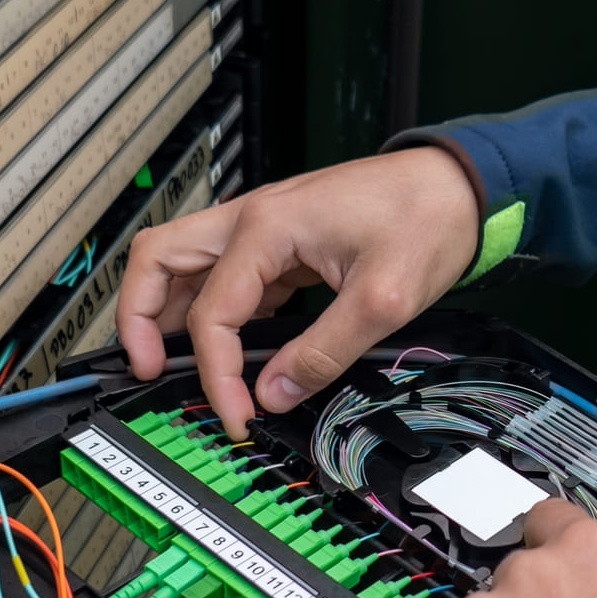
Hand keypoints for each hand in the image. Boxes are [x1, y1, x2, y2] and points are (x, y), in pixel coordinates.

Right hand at [116, 147, 480, 432]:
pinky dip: (214, 306)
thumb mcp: (382, 300)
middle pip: (157, 259)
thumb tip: (275, 393)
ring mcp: (263, 224)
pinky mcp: (282, 238)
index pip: (211, 312)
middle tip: (144, 368)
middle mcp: (252, 218)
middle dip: (137, 316)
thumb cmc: (426, 218)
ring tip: (172, 360)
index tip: (235, 412)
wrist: (458, 185)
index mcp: (267, 228)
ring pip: (183, 261)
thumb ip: (323, 352)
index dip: (216, 373)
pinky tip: (234, 342)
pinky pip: (226, 271)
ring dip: (166, 308)